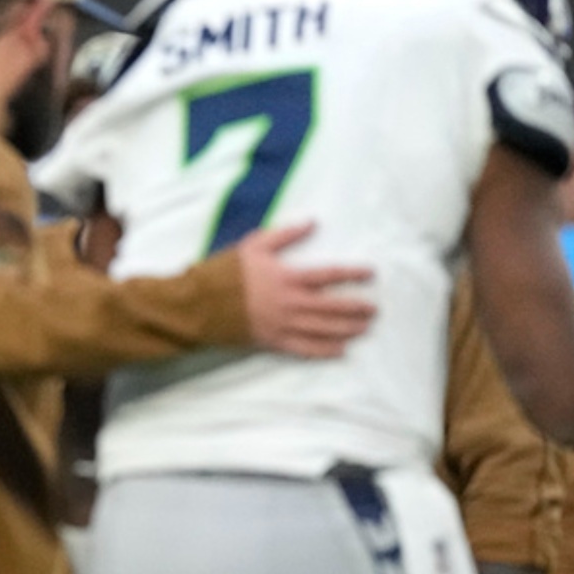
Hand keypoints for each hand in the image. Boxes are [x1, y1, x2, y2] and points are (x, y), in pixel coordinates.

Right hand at [236, 223, 377, 358]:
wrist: (199, 305)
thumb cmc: (225, 272)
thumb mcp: (254, 245)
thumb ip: (285, 234)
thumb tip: (312, 223)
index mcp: (287, 277)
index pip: (328, 275)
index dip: (352, 274)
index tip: (371, 274)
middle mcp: (290, 303)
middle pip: (332, 307)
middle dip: (355, 308)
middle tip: (374, 310)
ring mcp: (282, 325)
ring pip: (322, 329)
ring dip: (346, 329)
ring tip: (364, 328)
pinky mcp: (272, 341)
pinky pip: (304, 349)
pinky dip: (324, 351)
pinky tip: (340, 350)